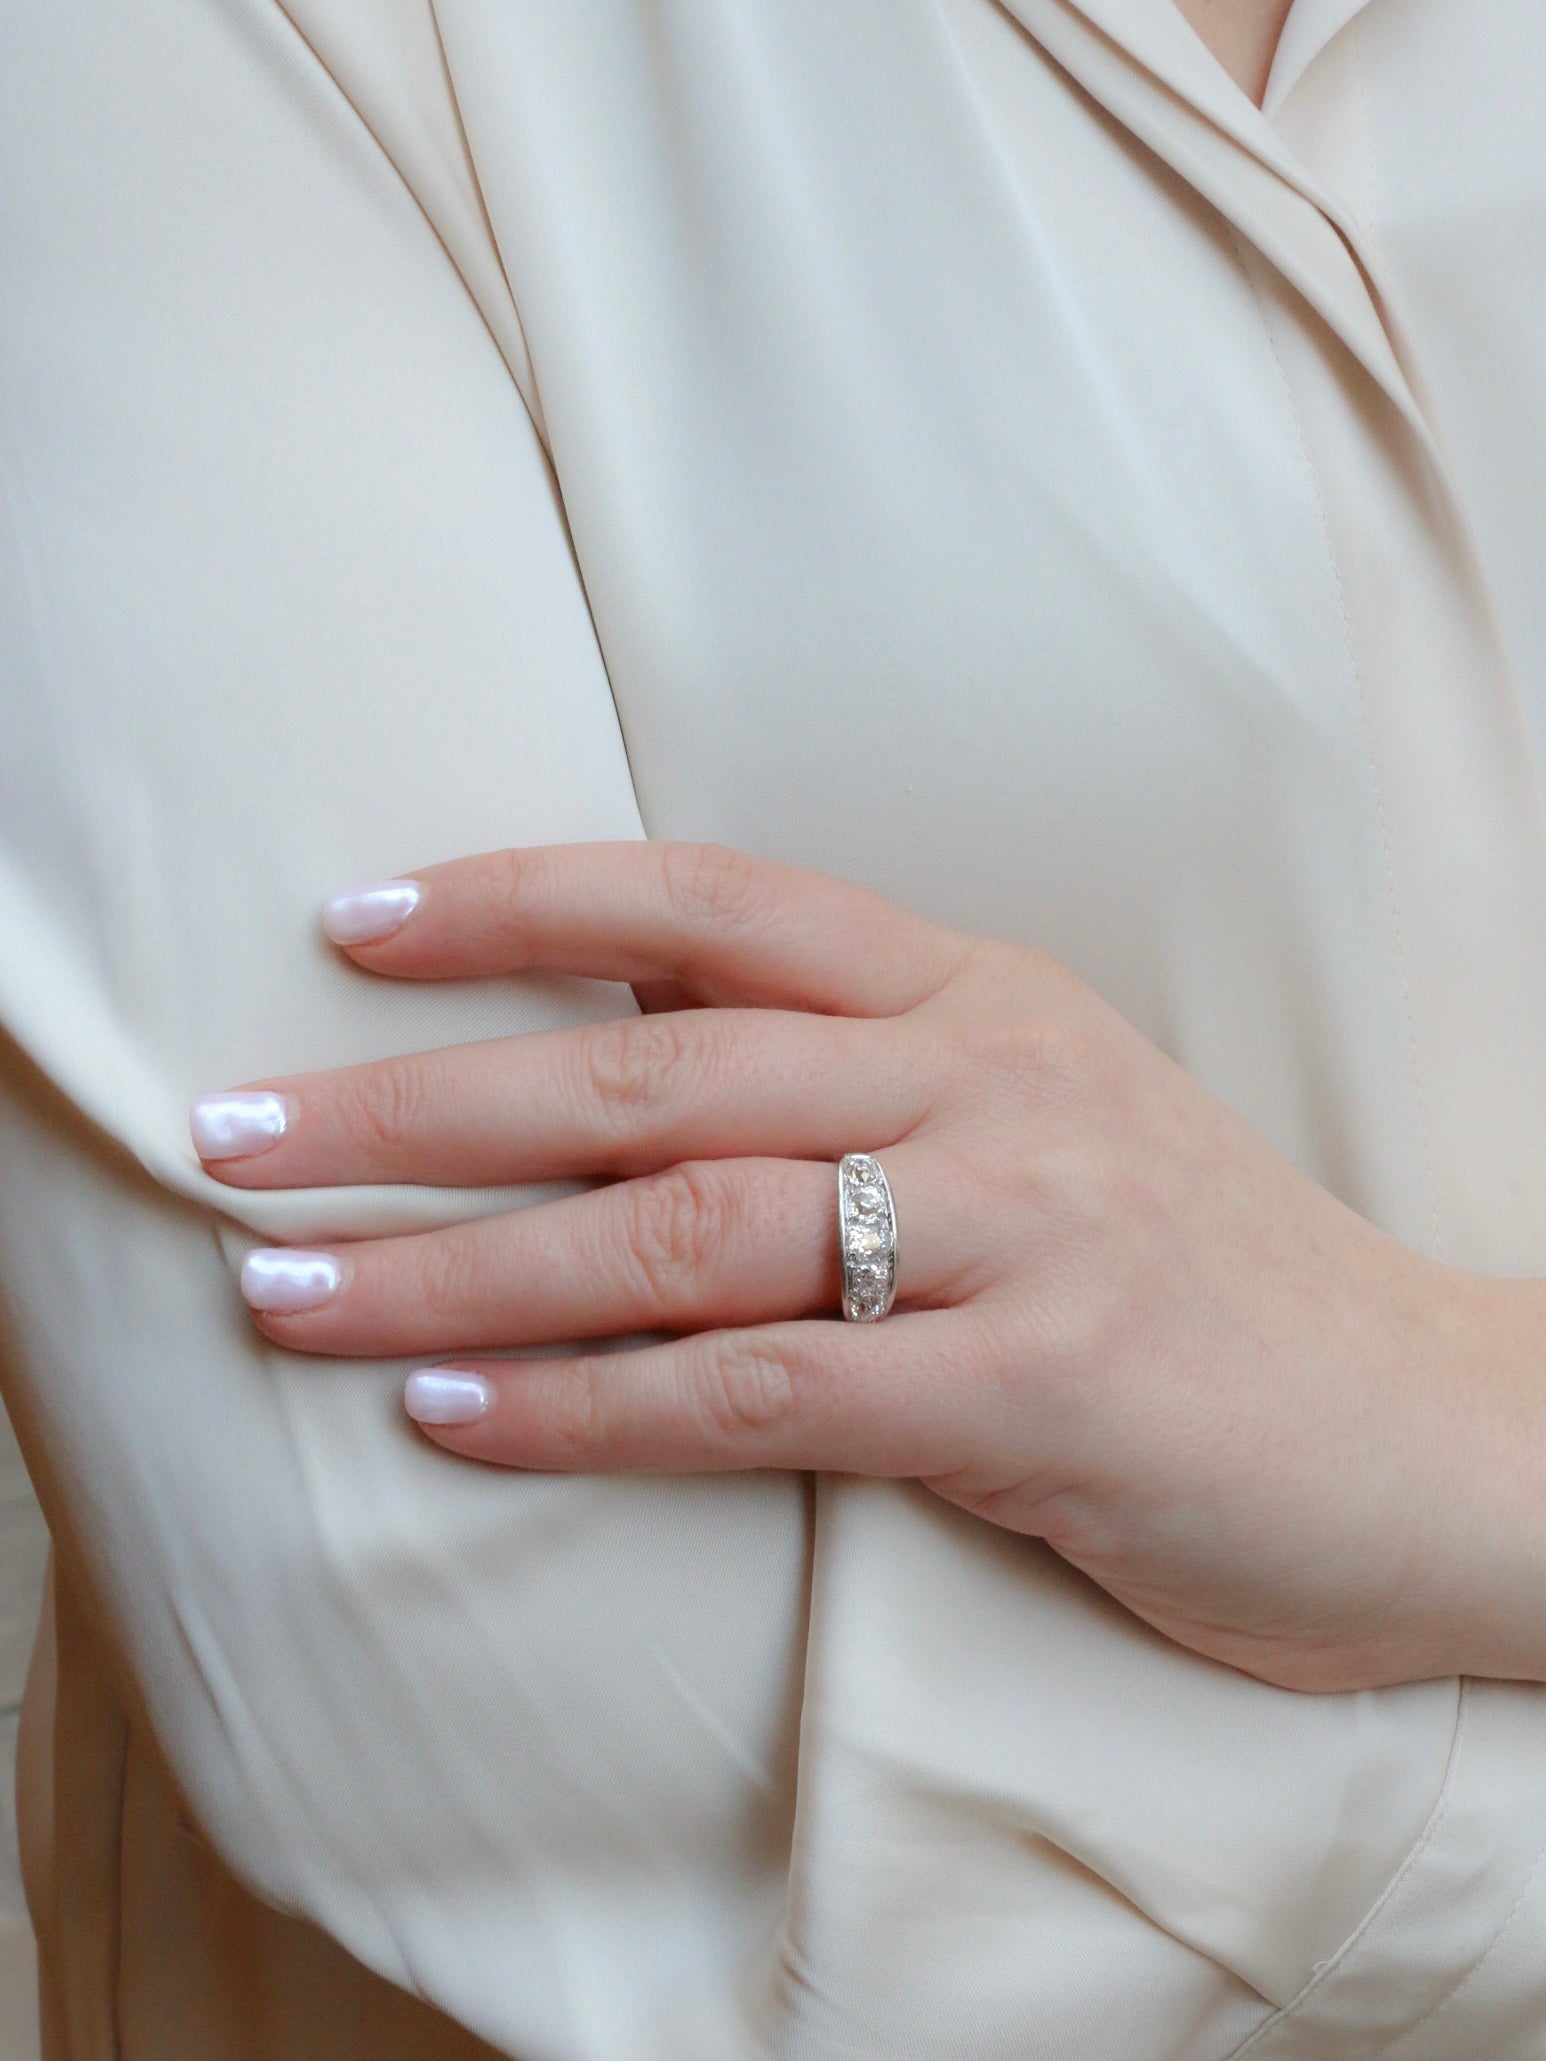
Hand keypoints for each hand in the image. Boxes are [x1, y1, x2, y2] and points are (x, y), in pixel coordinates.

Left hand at [191, 840, 1545, 1692]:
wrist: (1429, 1426)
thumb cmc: (1197, 1274)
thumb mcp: (1035, 1116)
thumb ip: (850, 1066)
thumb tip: (630, 1028)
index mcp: (976, 995)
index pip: (711, 905)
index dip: (519, 902)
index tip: (349, 922)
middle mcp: (988, 1082)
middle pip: (648, 1070)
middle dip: (413, 1101)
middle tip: (235, 1133)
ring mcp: (1019, 1233)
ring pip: (678, 1230)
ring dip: (457, 1270)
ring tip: (291, 1296)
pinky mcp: (1042, 1395)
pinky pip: (763, 1396)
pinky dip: (591, 1410)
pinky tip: (459, 1419)